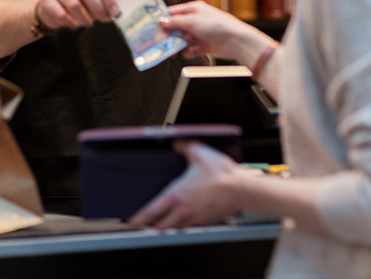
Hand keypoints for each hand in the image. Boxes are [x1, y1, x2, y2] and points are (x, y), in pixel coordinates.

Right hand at [36, 0, 119, 29]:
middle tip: (104, 19)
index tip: (114, 12)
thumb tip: (114, 12)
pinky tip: (74, 25)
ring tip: (88, 23)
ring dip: (84, 18)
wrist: (51, 7)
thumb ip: (103, 2)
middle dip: (98, 7)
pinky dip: (71, 22)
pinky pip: (62, 14)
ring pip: (74, 4)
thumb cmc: (76, 1)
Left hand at [127, 140, 243, 229]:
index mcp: (176, 195)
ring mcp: (195, 218)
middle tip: (144, 225)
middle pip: (160, 226)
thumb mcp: (198, 152)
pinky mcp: (206, 222)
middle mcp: (183, 210)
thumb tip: (176, 142)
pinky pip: (191, 227)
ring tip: (162, 224)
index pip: (150, 212)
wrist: (241, 189)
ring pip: (175, 229)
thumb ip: (183, 145)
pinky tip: (186, 219)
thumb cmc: (221, 173)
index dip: (137, 220)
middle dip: (150, 227)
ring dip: (167, 227)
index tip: (130, 224)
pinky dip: (184, 225)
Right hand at [161, 0, 271, 63]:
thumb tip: (161, 21)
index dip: (163, 20)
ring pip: (183, 39)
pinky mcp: (205, 45)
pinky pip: (191, 49)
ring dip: (178, 45)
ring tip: (173, 50)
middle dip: (169, 35)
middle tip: (160, 42)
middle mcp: (196, 20)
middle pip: (177, 27)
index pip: (174, 12)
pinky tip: (188, 52)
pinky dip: (189, 51)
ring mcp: (201, 33)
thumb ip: (175, 22)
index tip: (153, 27)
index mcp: (194, 10)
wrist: (235, 41)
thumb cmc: (217, 25)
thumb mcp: (192, 21)